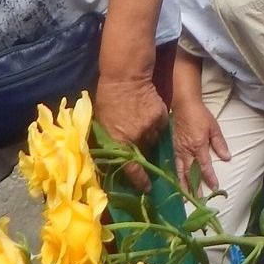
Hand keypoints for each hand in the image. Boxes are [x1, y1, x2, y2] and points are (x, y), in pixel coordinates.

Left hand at [93, 74, 168, 190]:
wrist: (125, 76)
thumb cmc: (108, 99)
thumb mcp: (103, 123)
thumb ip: (111, 140)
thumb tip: (117, 155)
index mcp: (119, 140)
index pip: (132, 168)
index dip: (140, 180)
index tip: (147, 187)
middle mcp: (136, 137)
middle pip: (144, 152)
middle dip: (141, 151)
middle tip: (136, 142)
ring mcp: (150, 126)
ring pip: (153, 139)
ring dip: (147, 136)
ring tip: (139, 124)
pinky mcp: (160, 116)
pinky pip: (160, 127)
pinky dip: (155, 124)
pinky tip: (147, 114)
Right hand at [171, 100, 228, 192]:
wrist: (183, 105)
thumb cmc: (200, 116)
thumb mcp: (214, 128)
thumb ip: (220, 144)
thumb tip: (227, 158)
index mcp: (198, 146)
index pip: (204, 166)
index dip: (210, 177)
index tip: (215, 187)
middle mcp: (186, 151)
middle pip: (190, 173)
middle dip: (195, 187)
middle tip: (198, 201)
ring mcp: (178, 150)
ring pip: (180, 172)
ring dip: (183, 185)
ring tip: (184, 198)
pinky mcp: (172, 149)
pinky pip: (173, 166)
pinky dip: (175, 176)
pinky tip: (176, 184)